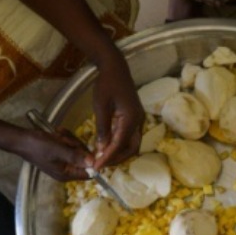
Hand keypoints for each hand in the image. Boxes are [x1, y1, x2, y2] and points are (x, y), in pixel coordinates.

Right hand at [16, 128, 93, 181]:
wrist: (21, 139)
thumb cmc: (39, 146)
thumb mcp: (59, 150)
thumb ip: (76, 157)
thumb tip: (93, 163)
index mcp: (67, 174)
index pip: (88, 173)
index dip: (92, 161)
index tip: (89, 149)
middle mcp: (67, 170)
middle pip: (83, 158)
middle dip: (75, 145)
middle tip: (64, 139)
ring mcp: (63, 161)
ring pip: (77, 149)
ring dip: (69, 139)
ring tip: (57, 135)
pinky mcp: (60, 153)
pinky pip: (69, 145)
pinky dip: (64, 138)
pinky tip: (57, 134)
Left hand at [91, 55, 143, 169]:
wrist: (115, 67)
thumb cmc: (106, 83)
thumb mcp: (100, 106)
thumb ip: (103, 128)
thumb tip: (102, 149)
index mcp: (131, 119)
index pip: (119, 144)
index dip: (108, 157)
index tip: (96, 167)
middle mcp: (139, 121)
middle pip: (131, 149)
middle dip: (116, 159)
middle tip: (100, 165)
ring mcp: (138, 120)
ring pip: (132, 144)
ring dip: (119, 153)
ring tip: (103, 159)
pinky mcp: (134, 118)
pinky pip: (129, 137)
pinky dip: (119, 145)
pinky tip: (107, 147)